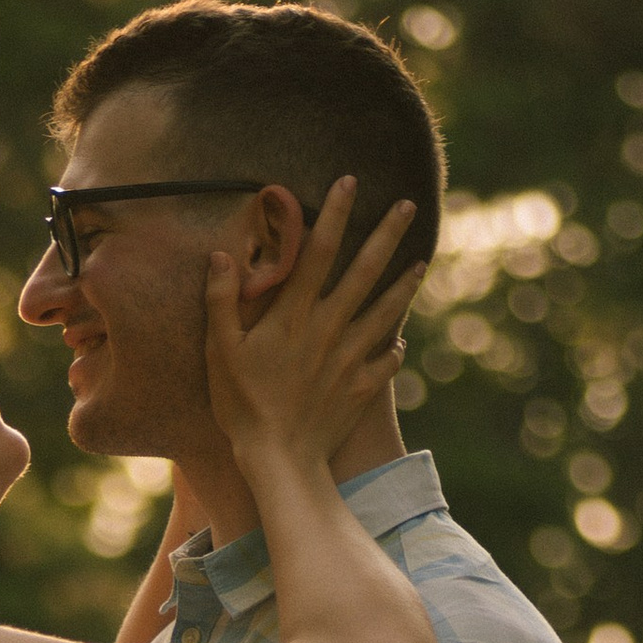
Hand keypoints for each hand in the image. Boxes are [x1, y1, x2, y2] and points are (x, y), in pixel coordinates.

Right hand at [203, 173, 419, 472]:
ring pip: (385, 312)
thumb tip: (223, 254)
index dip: (335, 213)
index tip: (351, 182)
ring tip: (422, 261)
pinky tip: (401, 341)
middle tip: (409, 205)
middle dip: (387, 234)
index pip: (319, 251)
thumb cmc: (243, 407)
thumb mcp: (220, 352)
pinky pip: (386, 363)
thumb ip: (221, 301)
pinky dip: (395, 350)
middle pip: (365, 271)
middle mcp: (329, 328)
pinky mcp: (360, 388)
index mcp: (295, 315)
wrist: (280, 461)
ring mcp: (349, 359)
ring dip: (405, 284)